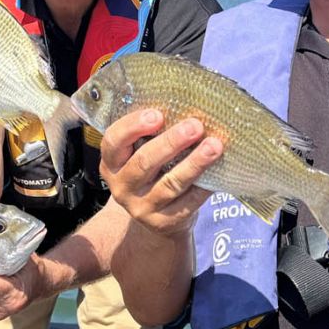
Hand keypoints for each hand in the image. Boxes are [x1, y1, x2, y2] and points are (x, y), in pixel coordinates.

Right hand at [99, 109, 220, 236]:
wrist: (155, 217)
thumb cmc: (152, 172)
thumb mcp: (139, 154)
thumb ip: (150, 135)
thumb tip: (184, 105)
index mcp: (111, 163)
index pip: (114, 142)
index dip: (133, 127)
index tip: (157, 114)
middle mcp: (122, 186)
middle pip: (144, 163)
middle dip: (171, 142)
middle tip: (195, 125)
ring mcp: (141, 208)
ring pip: (169, 184)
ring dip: (194, 163)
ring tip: (214, 146)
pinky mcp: (162, 223)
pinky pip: (186, 203)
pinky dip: (203, 187)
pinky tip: (217, 172)